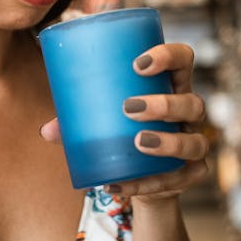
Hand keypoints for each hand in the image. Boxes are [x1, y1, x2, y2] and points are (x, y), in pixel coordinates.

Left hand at [39, 42, 209, 202]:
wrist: (145, 177)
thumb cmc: (122, 132)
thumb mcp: (103, 120)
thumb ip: (76, 121)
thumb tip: (46, 130)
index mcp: (170, 86)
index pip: (184, 59)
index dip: (168, 56)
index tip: (137, 64)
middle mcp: (189, 114)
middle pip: (192, 102)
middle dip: (163, 104)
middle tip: (129, 107)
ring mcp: (194, 144)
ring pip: (195, 142)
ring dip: (167, 142)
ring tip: (137, 142)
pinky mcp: (191, 175)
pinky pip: (178, 180)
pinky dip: (147, 184)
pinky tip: (119, 184)